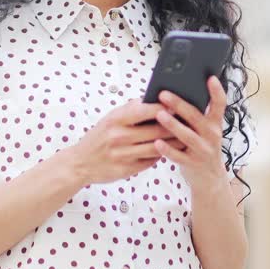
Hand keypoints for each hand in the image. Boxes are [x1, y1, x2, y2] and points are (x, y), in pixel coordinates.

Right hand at [67, 100, 182, 185]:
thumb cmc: (98, 137)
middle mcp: (119, 136)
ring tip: (185, 137)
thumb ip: (131, 109)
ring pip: (157, 147)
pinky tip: (170, 150)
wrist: (80, 163)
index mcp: (115, 119)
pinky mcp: (127, 169)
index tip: (178, 105)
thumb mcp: (110, 118)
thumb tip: (154, 99)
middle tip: (189, 122)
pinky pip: (150, 161)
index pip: (146, 110)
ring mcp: (123, 154)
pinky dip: (161, 155)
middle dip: (175, 126)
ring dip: (174, 143)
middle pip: (156, 130)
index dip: (164, 107)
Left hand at [152, 76, 227, 192]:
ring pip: (187, 136)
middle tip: (163, 94)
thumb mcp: (205, 131)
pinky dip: (167, 150)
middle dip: (179, 104)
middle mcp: (212, 135)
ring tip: (159, 115)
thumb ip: (195, 116)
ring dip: (173, 125)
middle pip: (196, 117)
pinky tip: (156, 143)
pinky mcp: (193, 164)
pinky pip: (178, 156)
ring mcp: (203, 150)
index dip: (216, 91)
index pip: (220, 104)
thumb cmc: (202, 147)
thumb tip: (173, 96)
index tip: (210, 77)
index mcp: (215, 124)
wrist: (210, 179)